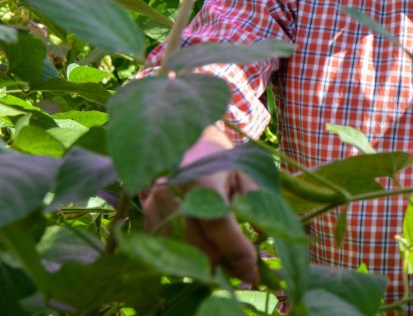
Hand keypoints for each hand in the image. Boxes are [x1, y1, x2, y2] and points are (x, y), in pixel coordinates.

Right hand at [141, 128, 259, 283]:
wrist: (185, 141)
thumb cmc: (221, 158)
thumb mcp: (245, 172)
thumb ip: (256, 200)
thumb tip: (265, 234)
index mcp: (201, 180)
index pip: (218, 224)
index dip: (236, 250)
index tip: (254, 270)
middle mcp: (172, 194)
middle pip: (199, 246)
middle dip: (226, 264)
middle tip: (247, 272)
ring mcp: (155, 207)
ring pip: (183, 253)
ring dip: (208, 264)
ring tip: (230, 263)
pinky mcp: (146, 218)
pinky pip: (170, 249)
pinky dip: (190, 257)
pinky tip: (207, 252)